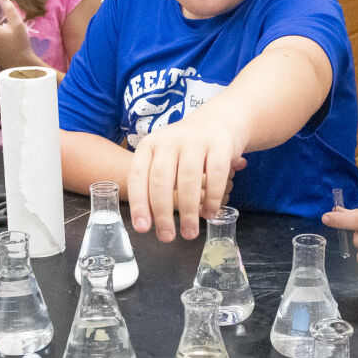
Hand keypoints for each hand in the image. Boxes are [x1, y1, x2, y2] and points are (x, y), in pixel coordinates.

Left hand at [127, 110, 248, 241]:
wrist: (218, 121)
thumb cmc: (185, 149)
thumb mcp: (163, 158)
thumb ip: (154, 184)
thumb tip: (149, 224)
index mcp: (149, 145)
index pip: (138, 176)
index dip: (139, 203)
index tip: (142, 228)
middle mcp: (169, 140)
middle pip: (161, 181)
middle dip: (163, 214)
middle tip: (166, 237)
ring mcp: (195, 140)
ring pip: (188, 181)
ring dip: (188, 212)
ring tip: (189, 232)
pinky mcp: (219, 144)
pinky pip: (215, 175)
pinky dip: (212, 199)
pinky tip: (209, 214)